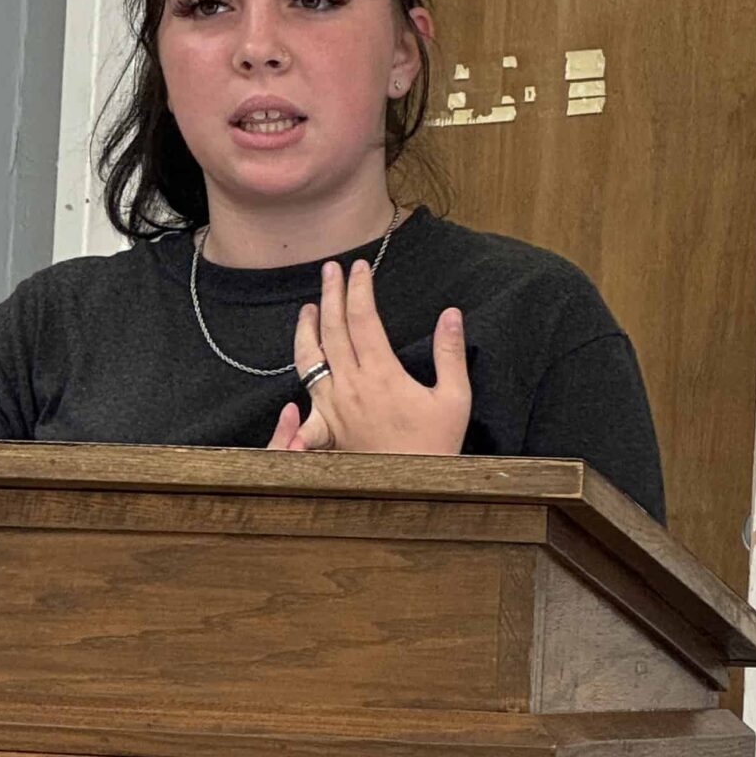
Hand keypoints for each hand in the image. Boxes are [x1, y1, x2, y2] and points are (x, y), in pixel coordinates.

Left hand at [265, 257, 470, 453]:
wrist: (409, 489)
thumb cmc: (435, 445)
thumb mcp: (455, 398)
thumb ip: (450, 353)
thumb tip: (451, 314)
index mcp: (382, 375)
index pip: (363, 319)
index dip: (359, 289)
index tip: (359, 267)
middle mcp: (351, 386)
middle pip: (332, 330)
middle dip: (330, 295)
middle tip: (330, 270)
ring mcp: (333, 406)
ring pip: (309, 358)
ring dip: (307, 328)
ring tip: (309, 307)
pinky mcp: (326, 424)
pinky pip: (306, 392)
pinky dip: (301, 371)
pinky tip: (303, 358)